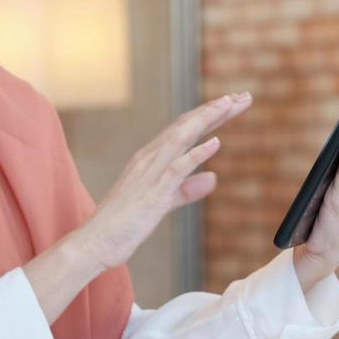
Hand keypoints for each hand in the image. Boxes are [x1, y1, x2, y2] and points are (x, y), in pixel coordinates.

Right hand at [76, 92, 252, 272]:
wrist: (97, 241)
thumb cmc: (126, 223)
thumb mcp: (164, 202)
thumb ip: (187, 189)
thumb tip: (212, 177)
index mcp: (151, 159)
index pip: (184, 129)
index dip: (208, 115)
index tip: (231, 104)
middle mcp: (150, 158)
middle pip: (186, 126)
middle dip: (214, 109)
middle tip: (242, 96)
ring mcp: (150, 172)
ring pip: (181, 137)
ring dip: (207, 119)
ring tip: (229, 104)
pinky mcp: (153, 192)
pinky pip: (176, 168)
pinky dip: (196, 153)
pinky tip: (215, 142)